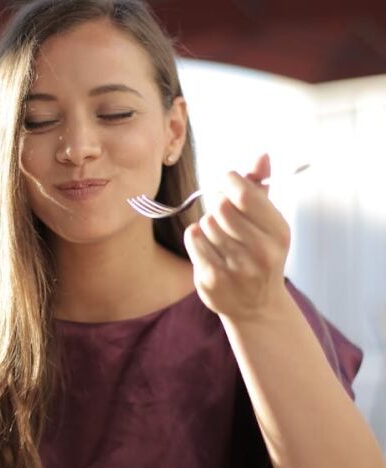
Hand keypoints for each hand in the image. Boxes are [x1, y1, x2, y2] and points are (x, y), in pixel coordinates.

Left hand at [184, 154, 290, 320]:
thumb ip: (261, 188)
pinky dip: (197, 237)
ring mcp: (236, 268)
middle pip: (220, 206)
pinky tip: (209, 248)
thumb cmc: (261, 255)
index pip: (244, 194)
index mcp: (279, 233)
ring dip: (209, 224)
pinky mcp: (212, 279)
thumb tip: (262, 155)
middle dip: (218, 204)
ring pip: (206, 222)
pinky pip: (193, 238)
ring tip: (221, 238)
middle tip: (223, 214)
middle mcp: (261, 252)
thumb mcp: (269, 223)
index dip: (229, 181)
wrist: (257, 307)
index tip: (228, 184)